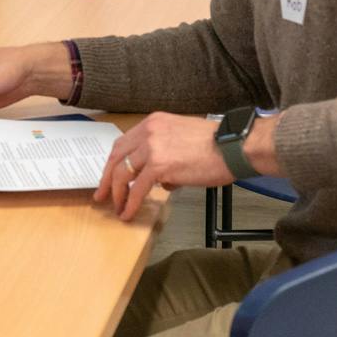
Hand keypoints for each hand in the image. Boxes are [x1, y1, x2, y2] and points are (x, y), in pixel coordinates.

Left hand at [97, 112, 235, 220]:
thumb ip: (166, 154)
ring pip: (122, 173)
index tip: (109, 176)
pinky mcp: (159, 166)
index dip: (114, 162)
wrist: (234, 147)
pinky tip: (128, 213)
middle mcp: (148, 131)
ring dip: (116, 193)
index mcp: (153, 123)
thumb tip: (160, 180)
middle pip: (117, 157)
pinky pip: (137, 188)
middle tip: (102, 195)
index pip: (124, 143)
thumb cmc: (216, 147)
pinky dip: (130, 203)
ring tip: (116, 208)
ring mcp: (152, 148)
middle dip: (107, 178)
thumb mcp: (183, 139)